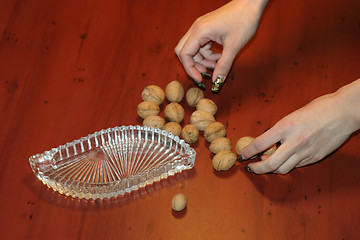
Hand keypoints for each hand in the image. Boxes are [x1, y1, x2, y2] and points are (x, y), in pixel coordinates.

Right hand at [175, 0, 268, 83]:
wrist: (251, 3)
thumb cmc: (244, 19)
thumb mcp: (234, 46)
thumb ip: (223, 65)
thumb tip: (216, 81)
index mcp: (199, 31)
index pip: (184, 54)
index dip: (190, 69)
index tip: (201, 79)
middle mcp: (197, 29)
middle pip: (184, 51)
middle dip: (193, 65)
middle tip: (205, 74)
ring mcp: (201, 28)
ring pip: (193, 49)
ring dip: (202, 60)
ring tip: (216, 66)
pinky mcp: (207, 29)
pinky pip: (201, 45)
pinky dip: (207, 54)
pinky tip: (219, 58)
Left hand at [240, 82, 359, 173]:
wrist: (345, 112)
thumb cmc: (319, 108)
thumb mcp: (292, 115)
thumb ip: (280, 129)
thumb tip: (268, 140)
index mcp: (286, 127)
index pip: (260, 144)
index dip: (247, 152)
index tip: (242, 155)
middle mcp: (294, 142)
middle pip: (270, 164)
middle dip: (257, 168)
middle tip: (251, 167)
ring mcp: (306, 152)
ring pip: (283, 169)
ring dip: (272, 169)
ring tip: (266, 164)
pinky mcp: (315, 157)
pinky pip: (297, 166)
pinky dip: (288, 165)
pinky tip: (285, 160)